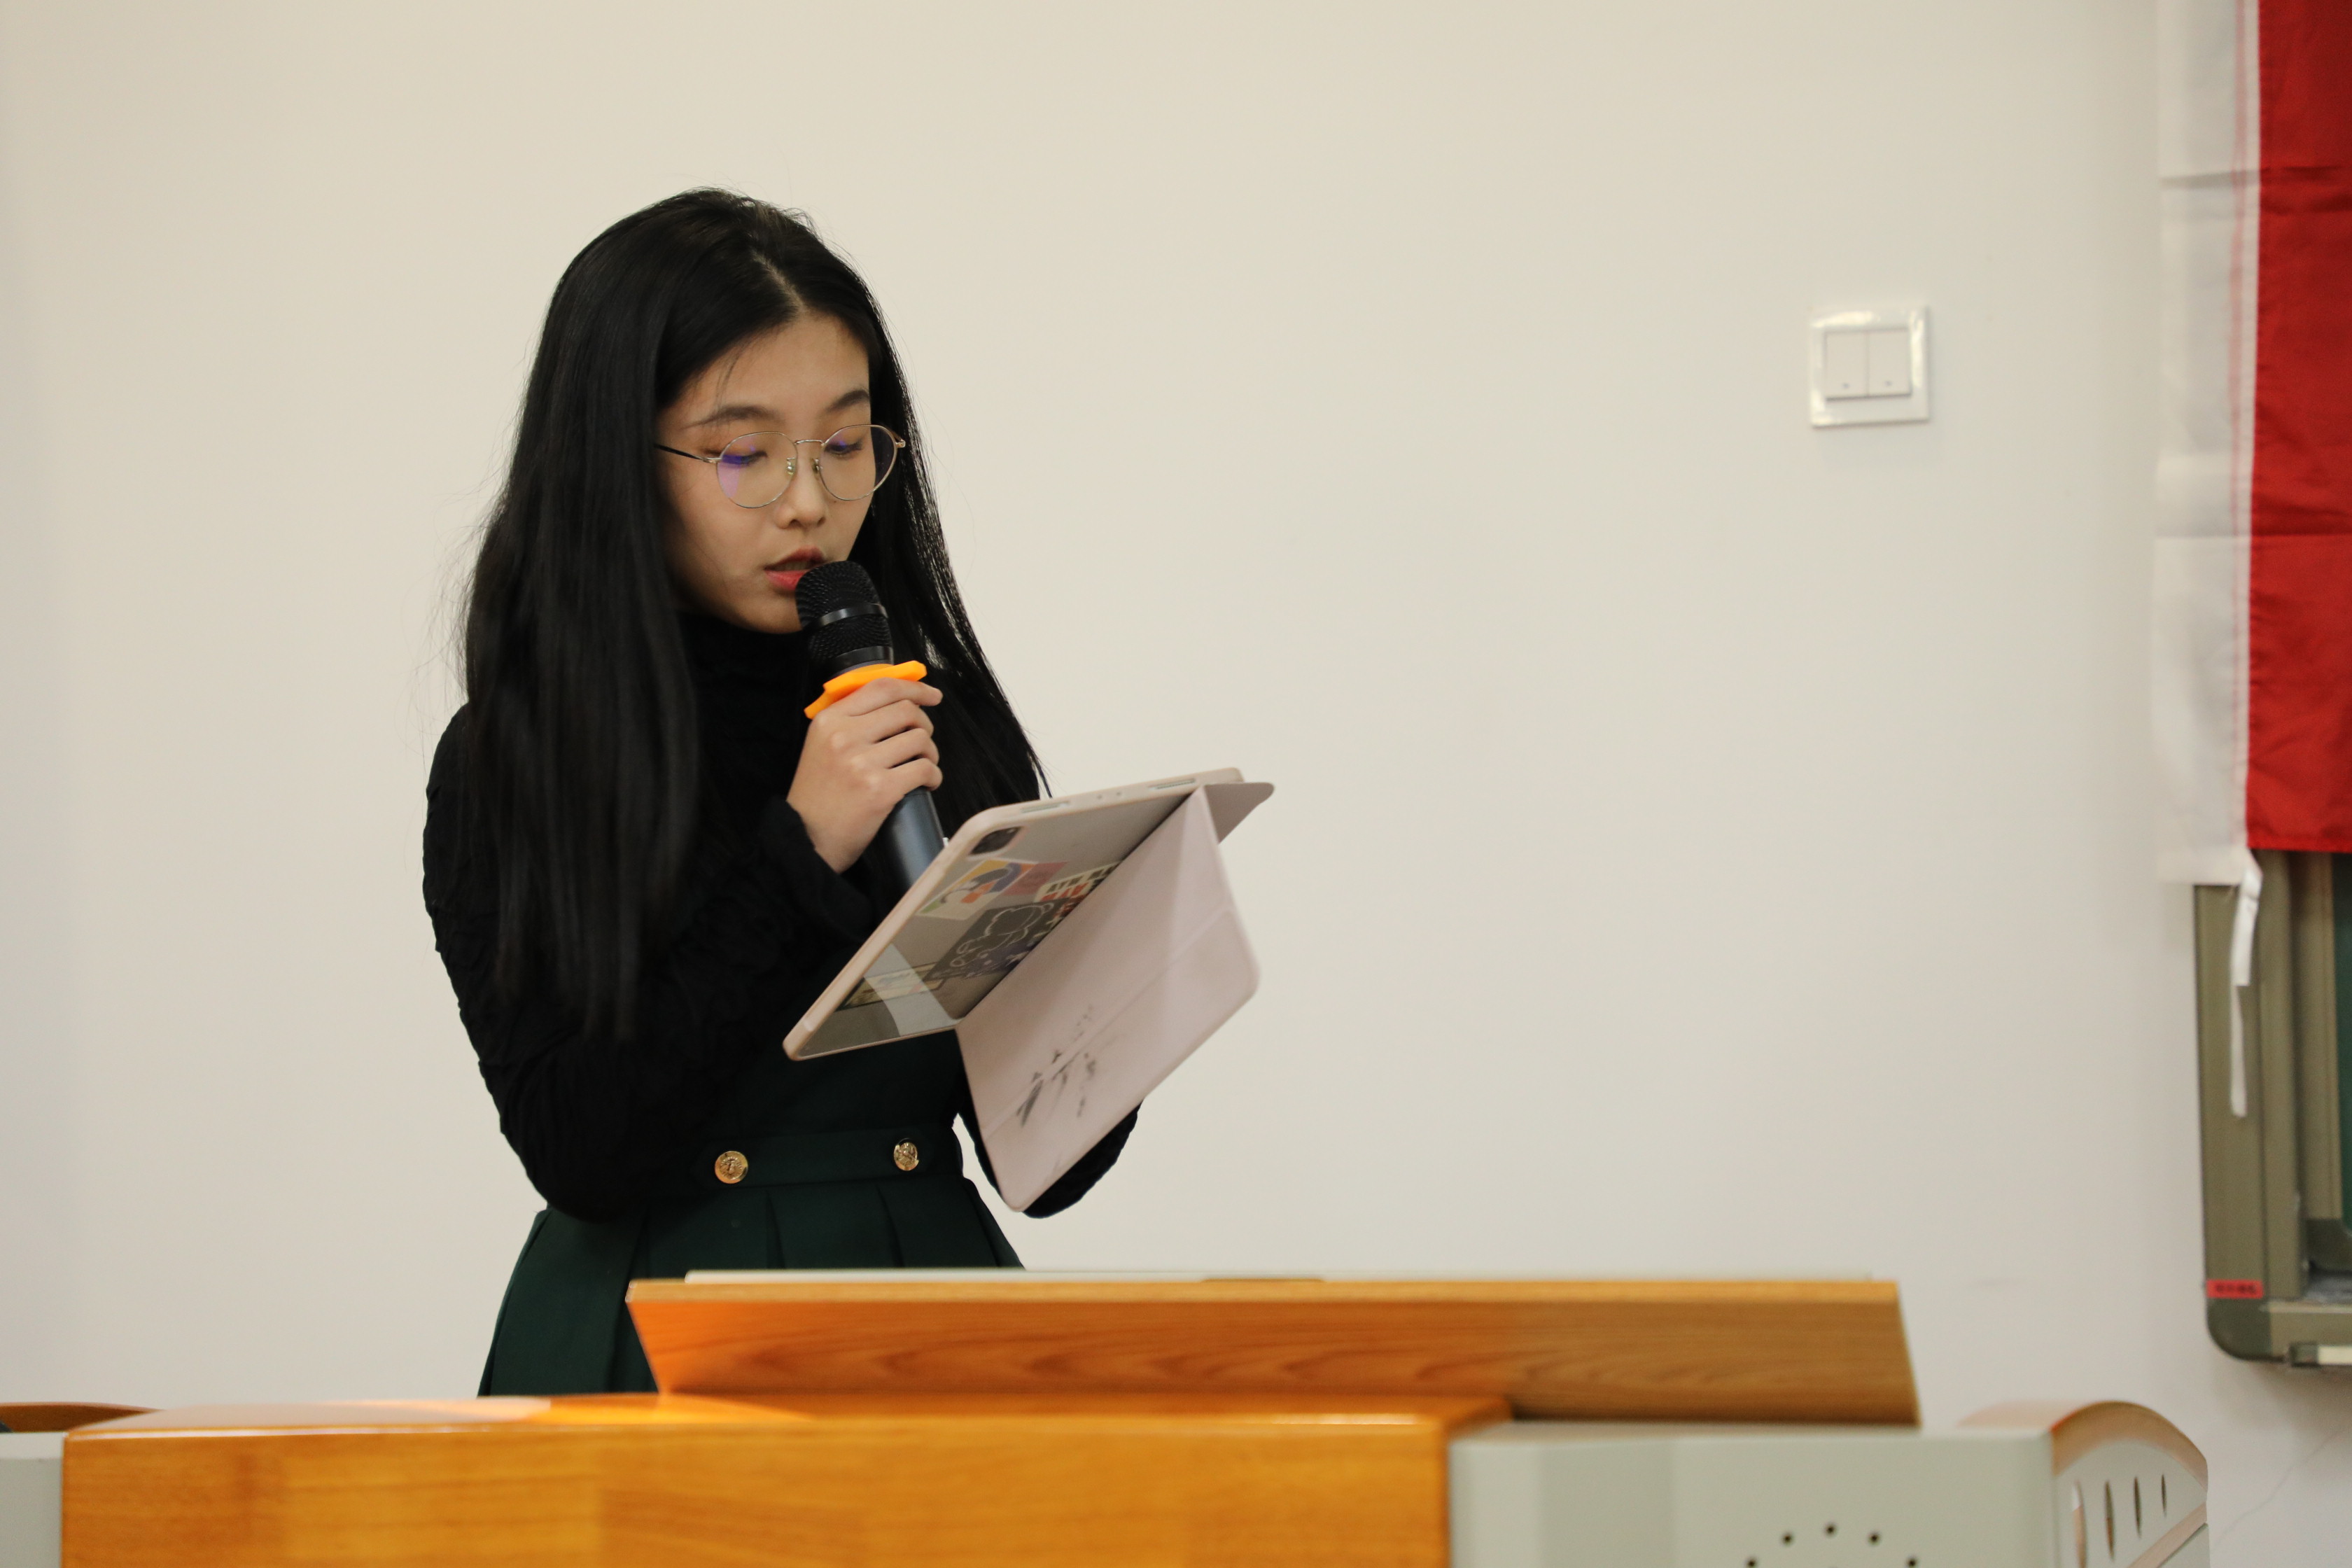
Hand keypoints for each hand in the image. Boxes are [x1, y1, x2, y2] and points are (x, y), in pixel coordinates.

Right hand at [787, 677, 943, 872]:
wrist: (805, 838)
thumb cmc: (818, 795)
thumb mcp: (821, 746)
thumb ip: (850, 723)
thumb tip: (897, 706)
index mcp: (830, 720)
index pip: (881, 687)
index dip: (914, 688)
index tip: (932, 696)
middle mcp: (845, 736)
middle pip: (905, 711)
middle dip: (924, 725)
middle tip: (923, 742)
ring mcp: (862, 762)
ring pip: (919, 739)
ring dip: (930, 753)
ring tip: (922, 766)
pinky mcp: (880, 789)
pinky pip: (924, 770)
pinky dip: (933, 776)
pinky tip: (927, 784)